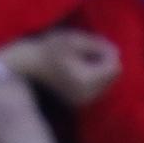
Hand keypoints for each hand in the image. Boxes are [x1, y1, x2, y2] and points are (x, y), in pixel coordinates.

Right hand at [0, 27, 116, 106]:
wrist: (26, 67)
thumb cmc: (47, 50)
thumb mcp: (74, 40)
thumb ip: (98, 45)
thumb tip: (117, 52)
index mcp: (87, 81)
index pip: (114, 67)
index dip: (107, 53)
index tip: (92, 45)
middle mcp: (88, 95)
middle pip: (113, 77)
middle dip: (105, 63)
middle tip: (87, 51)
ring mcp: (84, 101)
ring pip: (107, 83)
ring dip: (100, 70)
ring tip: (81, 59)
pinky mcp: (80, 102)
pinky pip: (98, 88)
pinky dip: (94, 78)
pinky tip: (78, 69)